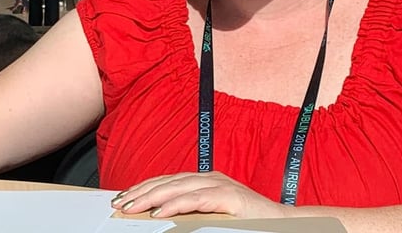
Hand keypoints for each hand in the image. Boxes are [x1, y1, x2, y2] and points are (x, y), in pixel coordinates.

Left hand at [113, 171, 290, 219]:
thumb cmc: (248, 222)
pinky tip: (160, 213)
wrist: (281, 223)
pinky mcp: (229, 197)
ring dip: (152, 197)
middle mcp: (211, 178)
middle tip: (119, 203)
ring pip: (178, 187)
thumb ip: (192, 212)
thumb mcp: (213, 216)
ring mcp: (221, 185)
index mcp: (206, 180)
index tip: (124, 198)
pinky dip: (176, 205)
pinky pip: (197, 199)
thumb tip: (162, 218)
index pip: (168, 180)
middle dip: (141, 192)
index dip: (145, 187)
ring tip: (132, 207)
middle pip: (168, 181)